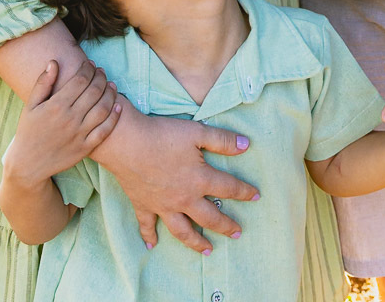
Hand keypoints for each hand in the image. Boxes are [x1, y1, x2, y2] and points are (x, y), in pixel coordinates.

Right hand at [4, 60, 121, 188]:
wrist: (28, 165)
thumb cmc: (29, 131)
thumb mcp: (30, 106)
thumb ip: (43, 83)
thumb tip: (54, 62)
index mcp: (56, 106)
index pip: (80, 80)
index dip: (88, 69)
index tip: (91, 64)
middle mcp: (69, 119)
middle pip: (94, 91)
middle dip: (101, 77)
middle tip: (102, 72)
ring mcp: (79, 134)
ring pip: (103, 108)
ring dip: (110, 93)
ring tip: (111, 85)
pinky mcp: (85, 148)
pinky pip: (105, 130)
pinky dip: (114, 117)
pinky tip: (118, 106)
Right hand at [99, 110, 258, 253]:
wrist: (127, 142)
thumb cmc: (163, 135)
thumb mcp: (197, 132)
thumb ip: (223, 141)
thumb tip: (246, 146)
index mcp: (199, 180)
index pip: (228, 188)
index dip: (245, 192)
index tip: (256, 196)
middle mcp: (184, 198)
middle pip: (209, 217)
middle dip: (225, 226)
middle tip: (237, 233)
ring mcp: (163, 205)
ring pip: (183, 230)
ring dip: (196, 242)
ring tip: (207, 250)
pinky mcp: (143, 205)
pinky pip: (148, 225)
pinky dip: (150, 235)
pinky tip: (152, 245)